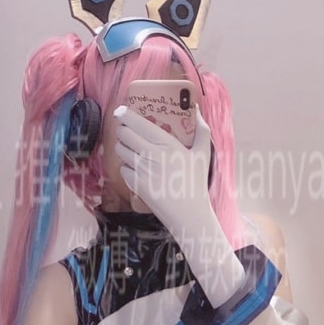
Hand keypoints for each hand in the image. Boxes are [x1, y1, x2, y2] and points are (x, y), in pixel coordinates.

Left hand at [113, 105, 244, 304]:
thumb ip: (202, 130)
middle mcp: (151, 155)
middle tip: (127, 132)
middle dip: (122, 131)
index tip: (121, 111)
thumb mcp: (203, 154)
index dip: (125, 114)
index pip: (137, 123)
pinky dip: (127, 168)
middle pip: (124, 134)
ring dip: (123, 148)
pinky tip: (137, 169)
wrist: (189, 215)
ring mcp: (141, 170)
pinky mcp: (135, 185)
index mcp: (167, 144)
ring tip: (131, 150)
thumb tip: (197, 109)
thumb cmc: (196, 183)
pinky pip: (123, 169)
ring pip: (120, 151)